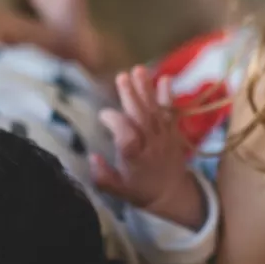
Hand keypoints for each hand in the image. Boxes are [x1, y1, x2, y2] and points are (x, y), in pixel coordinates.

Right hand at [91, 66, 204, 228]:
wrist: (172, 193)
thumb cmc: (139, 190)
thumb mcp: (116, 191)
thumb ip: (102, 176)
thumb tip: (93, 157)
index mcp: (134, 158)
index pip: (126, 135)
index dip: (114, 122)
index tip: (103, 115)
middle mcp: (150, 144)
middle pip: (141, 117)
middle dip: (131, 96)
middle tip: (122, 76)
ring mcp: (163, 136)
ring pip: (154, 110)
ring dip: (146, 89)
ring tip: (138, 70)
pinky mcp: (172, 130)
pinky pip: (170, 111)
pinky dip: (168, 95)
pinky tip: (165, 78)